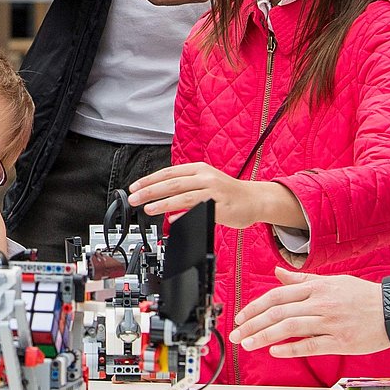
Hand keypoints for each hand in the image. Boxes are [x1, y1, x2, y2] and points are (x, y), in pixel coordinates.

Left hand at [127, 162, 284, 228]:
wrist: (255, 199)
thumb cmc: (227, 192)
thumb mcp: (204, 180)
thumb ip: (184, 185)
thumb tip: (158, 193)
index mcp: (199, 169)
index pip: (168, 173)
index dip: (149, 180)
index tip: (134, 187)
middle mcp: (205, 177)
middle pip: (172, 184)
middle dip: (150, 191)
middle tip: (134, 198)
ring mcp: (214, 192)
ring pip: (183, 197)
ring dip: (163, 203)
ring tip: (148, 209)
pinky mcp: (222, 207)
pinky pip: (200, 211)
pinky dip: (184, 215)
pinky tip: (172, 220)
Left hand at [230, 267, 388, 356]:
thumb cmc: (363, 295)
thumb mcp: (332, 281)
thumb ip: (302, 279)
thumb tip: (278, 273)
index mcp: (316, 288)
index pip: (277, 295)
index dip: (255, 307)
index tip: (241, 317)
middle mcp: (320, 303)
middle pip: (278, 312)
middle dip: (253, 324)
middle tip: (236, 335)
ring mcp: (330, 322)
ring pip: (290, 327)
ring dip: (264, 336)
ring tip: (248, 344)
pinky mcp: (340, 341)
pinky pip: (311, 344)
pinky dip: (291, 348)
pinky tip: (274, 351)